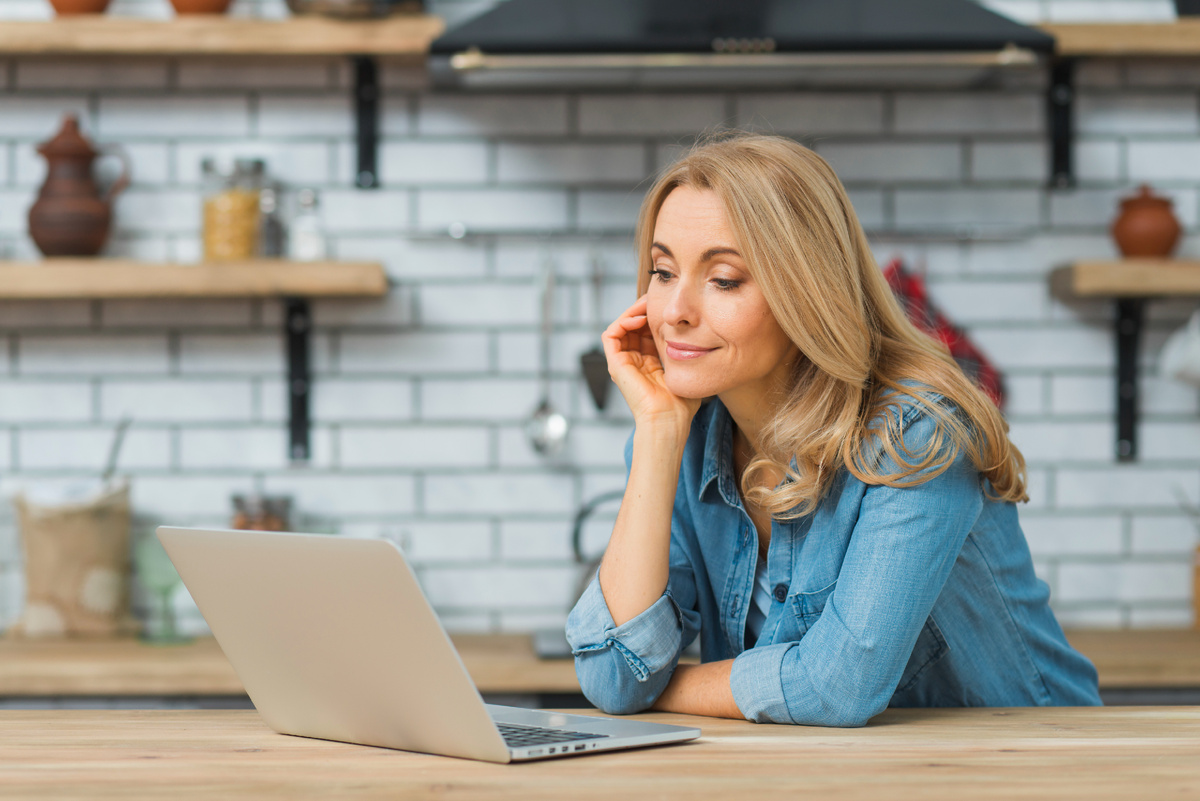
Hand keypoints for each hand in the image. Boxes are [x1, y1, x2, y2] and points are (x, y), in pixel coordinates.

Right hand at [603, 296, 700, 432]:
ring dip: (632, 312)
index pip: (647, 332)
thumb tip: (700, 336)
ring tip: (647, 304)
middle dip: (643, 310)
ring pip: (621, 327)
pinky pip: (610, 335)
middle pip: (633, 327)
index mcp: (650, 363)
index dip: (655, 316)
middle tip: (655, 298)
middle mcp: (634, 362)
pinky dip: (622, 322)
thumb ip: (688, 354)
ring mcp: (623, 363)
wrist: (669, 419)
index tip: (667, 306)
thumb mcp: (686, 370)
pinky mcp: (615, 365)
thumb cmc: (681, 403)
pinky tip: (640, 318)